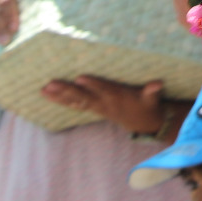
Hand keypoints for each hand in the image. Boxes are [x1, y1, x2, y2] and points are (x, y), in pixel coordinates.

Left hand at [41, 76, 167, 137]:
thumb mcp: (152, 99)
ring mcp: (96, 107)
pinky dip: (59, 100)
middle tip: (50, 84)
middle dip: (66, 91)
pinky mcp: (91, 108)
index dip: (93, 85)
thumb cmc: (147, 105)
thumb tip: (157, 84)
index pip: (103, 90)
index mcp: (116, 97)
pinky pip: (73, 105)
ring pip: (75, 101)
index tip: (80, 78)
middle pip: (83, 97)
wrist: (142, 122)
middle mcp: (103, 103)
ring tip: (43, 89)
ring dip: (58, 96)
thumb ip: (152, 91)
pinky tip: (45, 94)